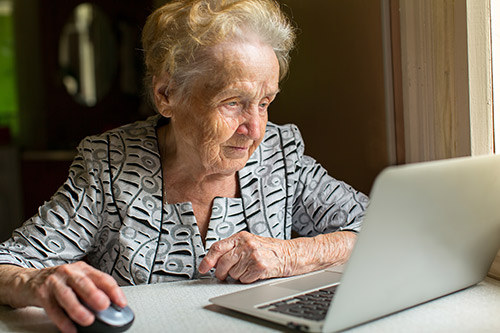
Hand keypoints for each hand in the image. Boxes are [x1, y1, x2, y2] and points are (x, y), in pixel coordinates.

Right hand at [10, 261, 126, 332]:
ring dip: (78, 309)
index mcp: (83, 269)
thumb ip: (93, 289)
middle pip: (84, 283)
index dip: (113, 290)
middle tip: (104, 305)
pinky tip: (70, 328)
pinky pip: (53, 308)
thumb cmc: (59, 282)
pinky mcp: (41, 293)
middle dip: (95, 294)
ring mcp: (54, 282)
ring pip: (68, 296)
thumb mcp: (78, 280)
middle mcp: (69, 273)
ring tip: (88, 320)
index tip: (121, 302)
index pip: (102, 277)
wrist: (28, 281)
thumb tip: (110, 305)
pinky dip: (62, 320)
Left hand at [199, 231, 294, 282]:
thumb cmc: (268, 249)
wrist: (289, 254)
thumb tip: (213, 262)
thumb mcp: (249, 242)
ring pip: (233, 273)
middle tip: (224, 275)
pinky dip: (247, 279)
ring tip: (248, 269)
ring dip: (238, 275)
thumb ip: (232, 248)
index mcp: (241, 237)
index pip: (217, 247)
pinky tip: (254, 273)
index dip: (207, 260)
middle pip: (223, 263)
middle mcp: (246, 245)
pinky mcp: (259, 267)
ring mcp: (253, 256)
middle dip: (221, 273)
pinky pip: (243, 279)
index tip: (202, 268)